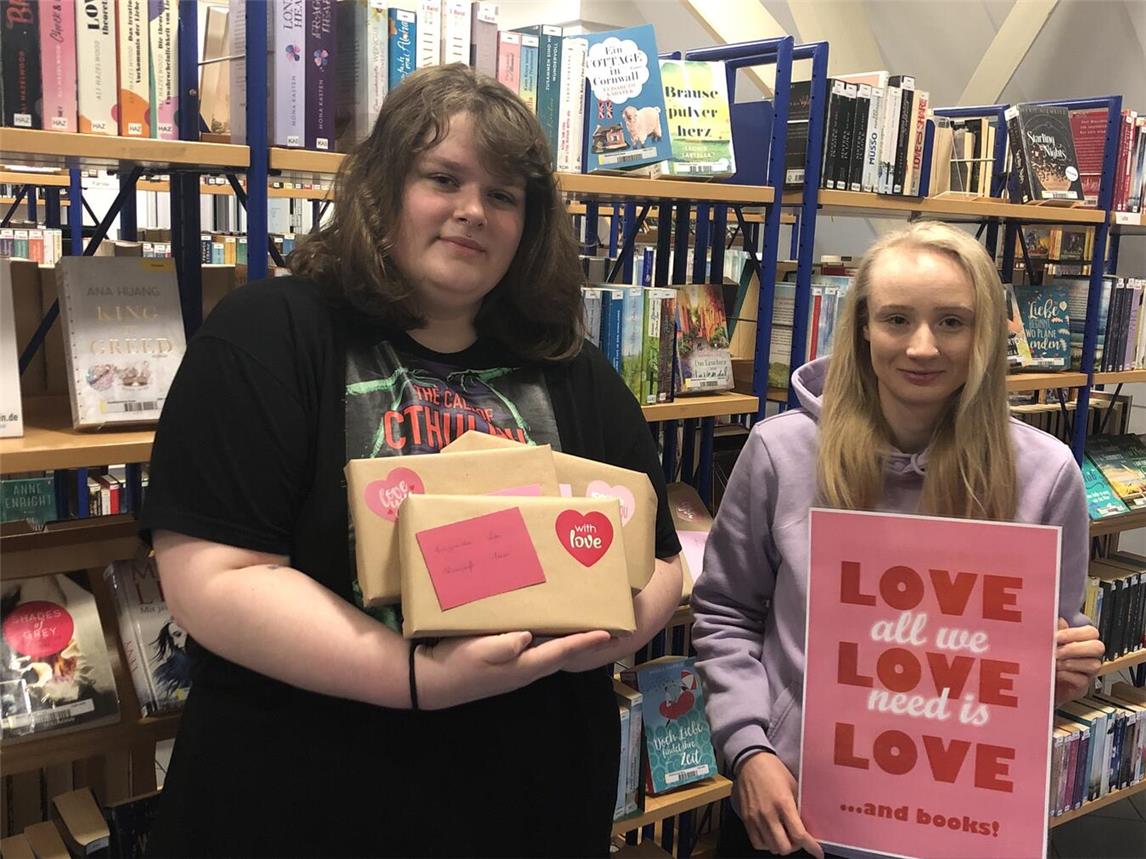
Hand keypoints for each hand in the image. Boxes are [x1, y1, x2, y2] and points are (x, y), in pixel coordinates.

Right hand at [414, 629, 611, 708]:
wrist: (431, 682)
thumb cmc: (455, 664)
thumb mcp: (477, 651)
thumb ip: (504, 645)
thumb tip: (528, 636)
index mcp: (523, 666)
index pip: (562, 651)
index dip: (585, 642)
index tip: (608, 633)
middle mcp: (526, 669)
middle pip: (563, 654)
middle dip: (586, 643)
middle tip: (609, 629)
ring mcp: (517, 669)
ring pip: (553, 653)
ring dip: (571, 641)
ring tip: (588, 627)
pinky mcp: (507, 664)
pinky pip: (538, 650)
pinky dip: (552, 640)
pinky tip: (551, 628)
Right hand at [733, 752, 823, 857]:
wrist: (750, 761)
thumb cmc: (773, 770)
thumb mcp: (793, 785)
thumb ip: (800, 806)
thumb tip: (809, 824)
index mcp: (783, 803)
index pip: (799, 835)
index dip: (811, 847)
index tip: (818, 852)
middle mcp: (768, 813)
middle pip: (784, 847)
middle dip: (794, 846)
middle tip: (797, 838)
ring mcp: (755, 818)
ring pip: (771, 847)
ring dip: (780, 845)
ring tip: (784, 835)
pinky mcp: (746, 819)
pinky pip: (757, 843)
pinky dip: (766, 844)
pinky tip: (771, 835)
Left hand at [1054, 618, 1103, 705]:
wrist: (1042, 681)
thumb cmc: (1048, 659)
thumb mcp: (1050, 642)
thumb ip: (1056, 631)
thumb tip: (1059, 620)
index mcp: (1082, 641)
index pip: (1091, 632)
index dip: (1074, 633)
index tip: (1056, 636)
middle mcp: (1089, 656)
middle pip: (1097, 647)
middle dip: (1075, 648)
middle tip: (1057, 651)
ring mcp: (1088, 671)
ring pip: (1094, 664)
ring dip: (1071, 663)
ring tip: (1055, 663)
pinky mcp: (1082, 686)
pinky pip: (1083, 680)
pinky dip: (1067, 676)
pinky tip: (1056, 673)